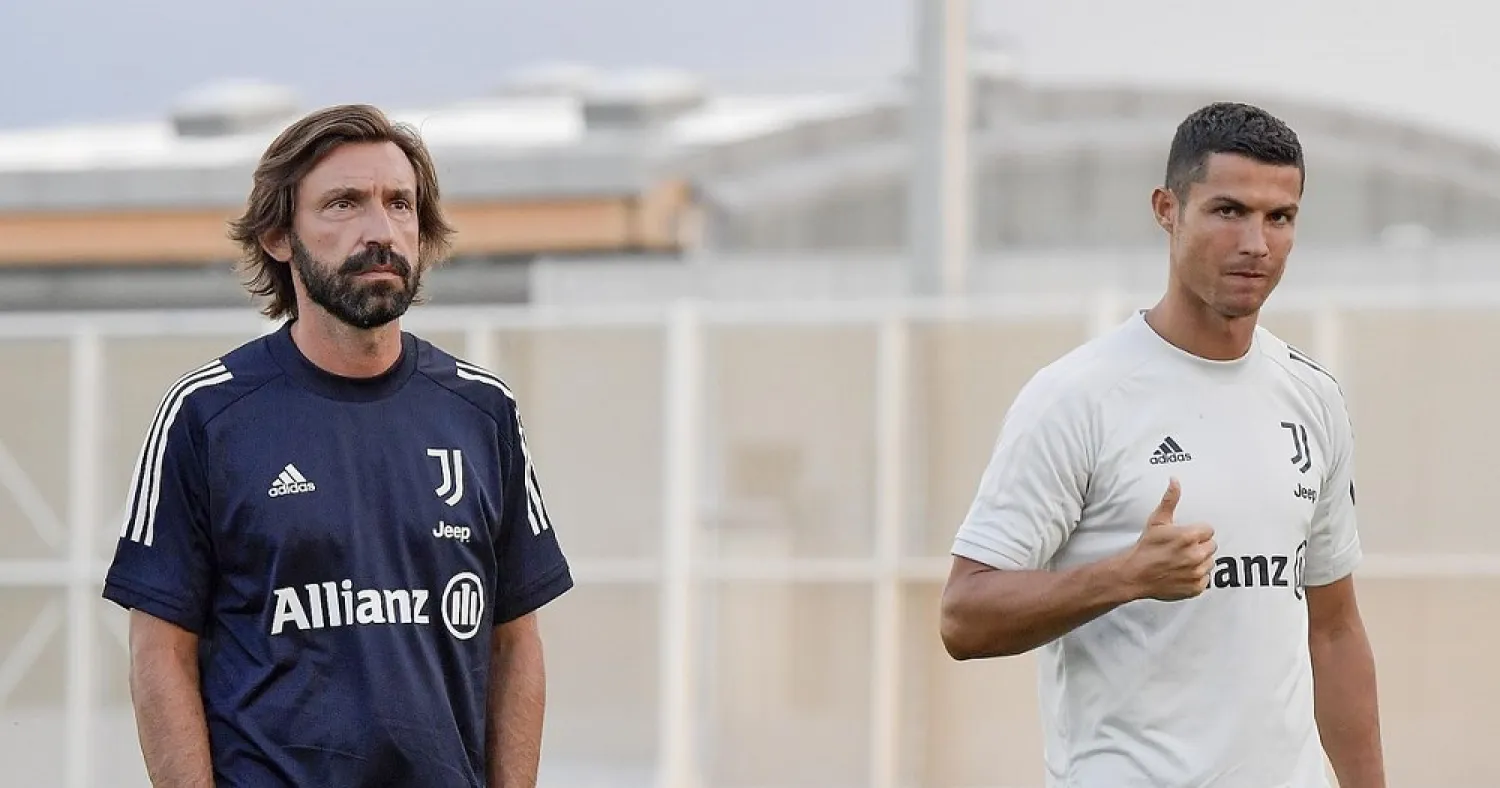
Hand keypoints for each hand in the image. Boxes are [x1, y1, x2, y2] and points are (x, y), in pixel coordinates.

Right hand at [1120, 477, 1216, 600]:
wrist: (1134, 574)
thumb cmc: (1145, 548)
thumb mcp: (1157, 521)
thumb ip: (1170, 500)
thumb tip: (1175, 481)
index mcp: (1189, 536)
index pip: (1209, 530)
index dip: (1197, 532)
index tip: (1186, 536)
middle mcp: (1195, 555)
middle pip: (1211, 546)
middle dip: (1199, 545)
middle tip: (1182, 548)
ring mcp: (1196, 573)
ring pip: (1210, 562)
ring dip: (1199, 561)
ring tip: (1181, 560)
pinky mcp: (1195, 587)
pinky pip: (1206, 579)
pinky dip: (1196, 576)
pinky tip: (1182, 572)